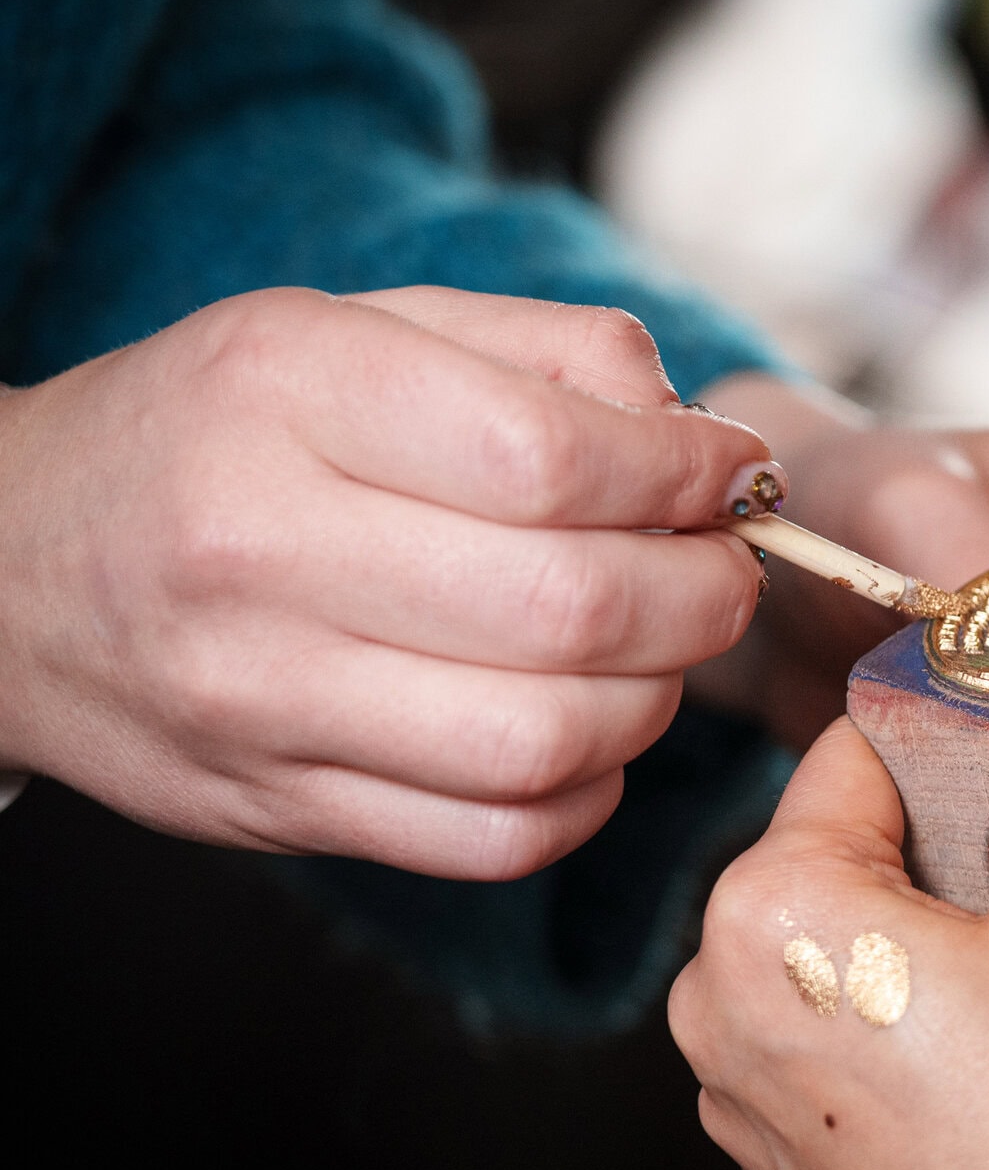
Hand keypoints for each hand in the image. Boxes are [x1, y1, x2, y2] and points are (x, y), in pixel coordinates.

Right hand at [0, 286, 775, 876]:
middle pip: (571, 609)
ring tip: (654, 645)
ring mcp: (265, 702)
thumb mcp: (351, 331)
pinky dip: (588, 792)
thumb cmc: (217, 431)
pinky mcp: (282, 809)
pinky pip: (499, 838)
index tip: (734, 474)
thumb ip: (538, 351)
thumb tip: (694, 428)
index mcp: (289, 395)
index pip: (551, 457)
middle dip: (703, 593)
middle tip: (722, 567)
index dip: (686, 474)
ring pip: (549, 740)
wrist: (10, 570)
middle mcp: (263, 552)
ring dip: (657, 697)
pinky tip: (585, 730)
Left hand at [672, 721, 988, 1169]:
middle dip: (962, 841)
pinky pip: (843, 1034)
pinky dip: (914, 1015)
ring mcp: (741, 1087)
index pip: (859, 746)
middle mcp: (716, 995)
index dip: (966, 730)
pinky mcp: (783, 1154)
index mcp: (768, 909)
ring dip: (943, 932)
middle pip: (851, 849)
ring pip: (851, 943)